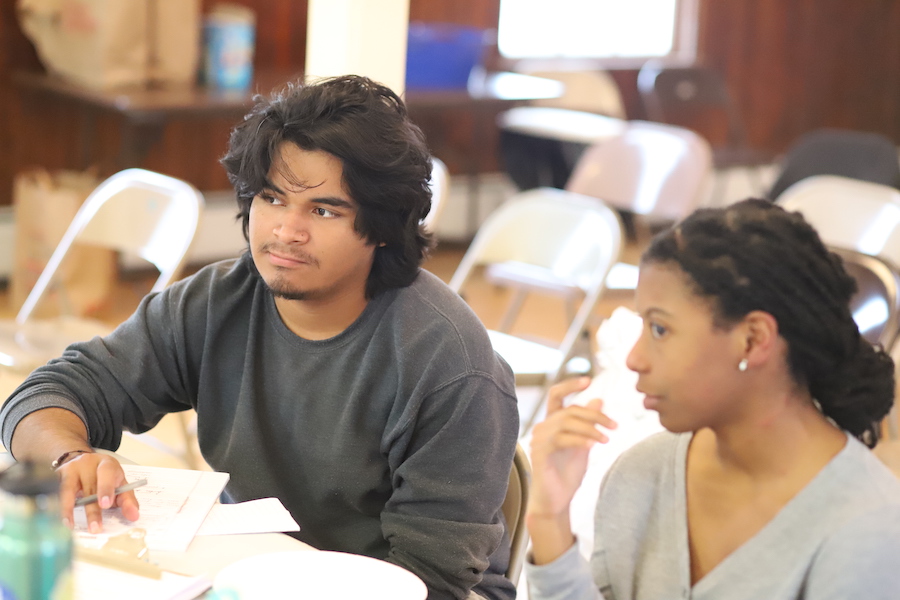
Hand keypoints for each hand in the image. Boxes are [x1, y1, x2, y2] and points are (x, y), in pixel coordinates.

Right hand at [56, 452, 140, 531]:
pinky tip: (58, 519)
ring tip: (69, 526)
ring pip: (68, 490)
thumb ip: (127, 499)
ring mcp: (70, 469)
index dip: (106, 488)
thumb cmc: (104, 476)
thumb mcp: (119, 483)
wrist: (83, 462)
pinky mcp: (56, 476)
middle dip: (92, 510)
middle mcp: (87, 464)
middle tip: (95, 528)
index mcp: (106, 464)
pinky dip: (57, 507)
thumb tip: (134, 516)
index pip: (107, 474)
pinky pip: (55, 493)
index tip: (106, 504)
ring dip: (68, 509)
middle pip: (89, 487)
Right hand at [528, 377, 617, 518]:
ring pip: (566, 422)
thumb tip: (598, 399)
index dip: (570, 385)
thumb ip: (589, 424)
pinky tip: (593, 446)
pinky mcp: (540, 452)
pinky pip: (561, 439)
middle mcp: (543, 427)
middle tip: (614, 426)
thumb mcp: (584, 444)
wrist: (556, 501)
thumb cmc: (567, 474)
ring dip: (591, 429)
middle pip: (570, 410)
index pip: (557, 395)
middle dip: (595, 416)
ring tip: (606, 440)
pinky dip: (579, 440)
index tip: (589, 381)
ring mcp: (539, 439)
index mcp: (552, 422)